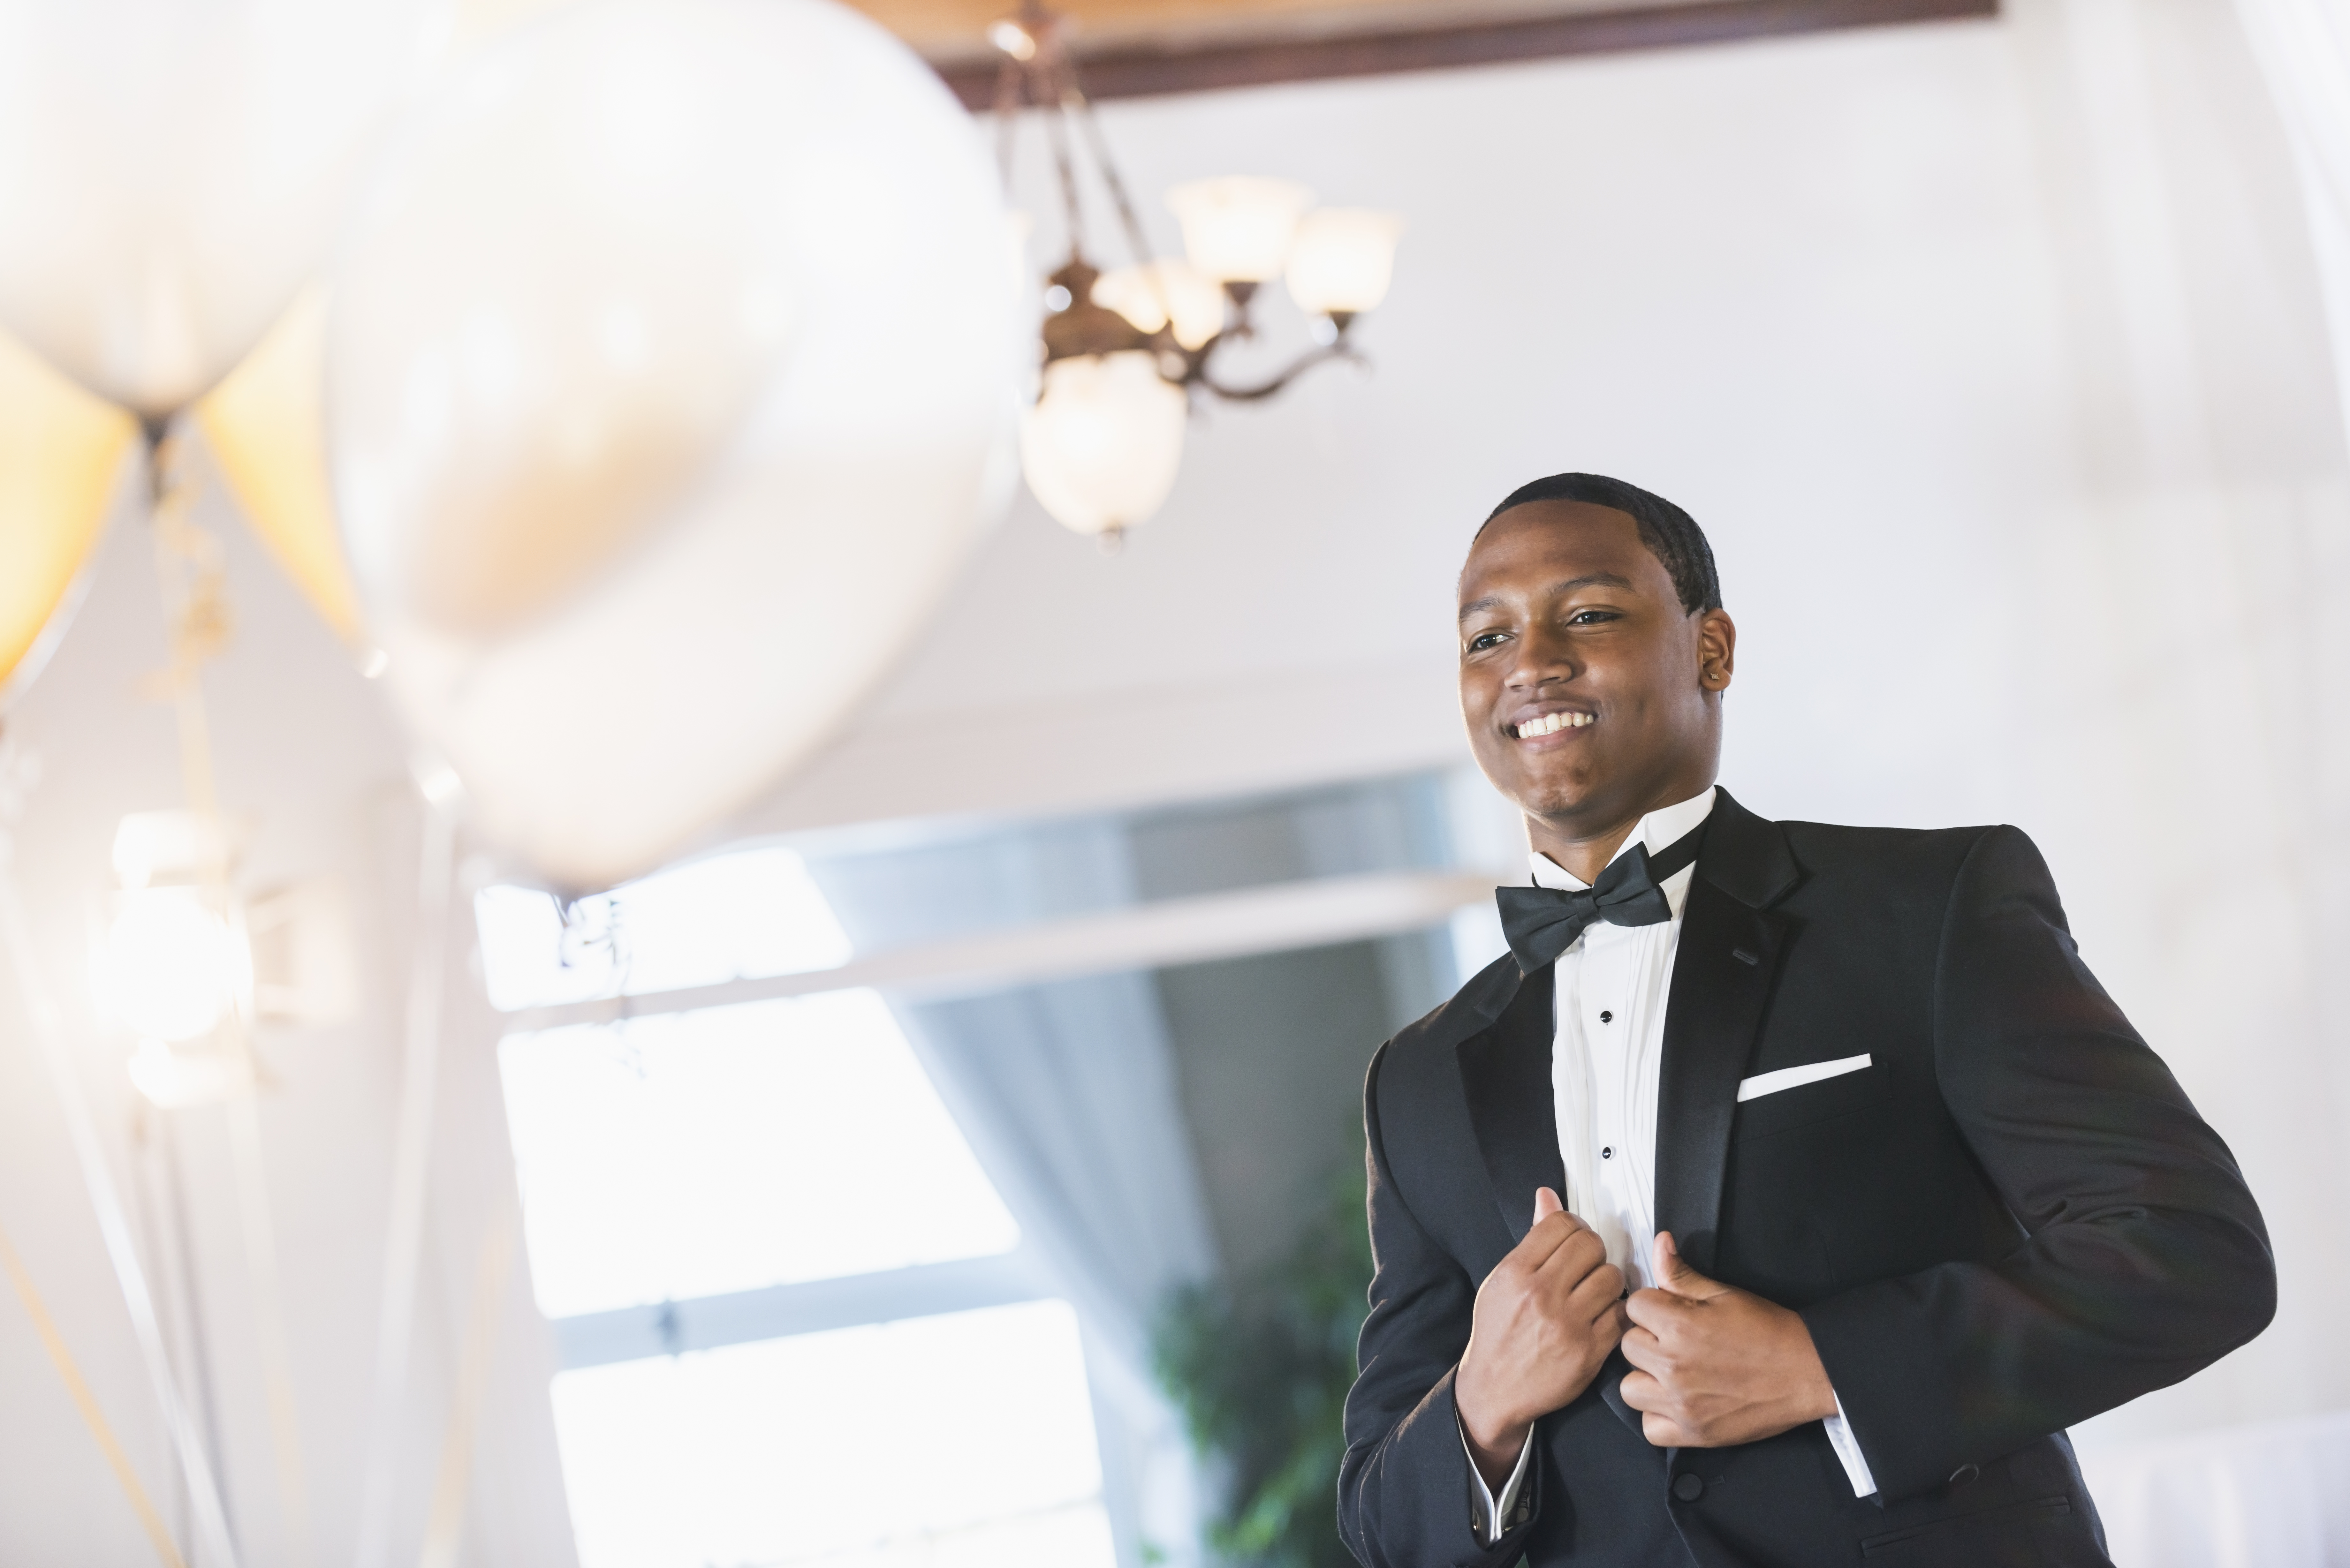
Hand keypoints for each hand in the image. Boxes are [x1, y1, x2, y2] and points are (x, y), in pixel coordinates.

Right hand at [1455, 1187, 1626, 1486]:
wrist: (1495, 1390)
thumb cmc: (1497, 1333)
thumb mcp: (1501, 1281)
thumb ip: (1531, 1240)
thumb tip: (1548, 1196)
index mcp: (1516, 1273)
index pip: (1561, 1224)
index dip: (1573, 1227)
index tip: (1572, 1240)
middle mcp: (1541, 1295)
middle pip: (1590, 1245)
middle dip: (1592, 1251)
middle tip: (1585, 1266)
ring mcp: (1567, 1324)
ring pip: (1610, 1277)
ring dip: (1606, 1281)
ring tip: (1593, 1291)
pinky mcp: (1589, 1351)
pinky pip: (1619, 1314)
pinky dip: (1614, 1312)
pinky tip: (1600, 1316)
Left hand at [1619, 1231, 1837, 1447]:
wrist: (1808, 1373)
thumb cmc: (1768, 1330)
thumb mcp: (1724, 1294)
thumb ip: (1682, 1274)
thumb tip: (1659, 1242)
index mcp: (1680, 1327)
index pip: (1635, 1307)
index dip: (1653, 1306)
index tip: (1671, 1313)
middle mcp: (1674, 1367)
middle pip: (1629, 1346)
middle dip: (1649, 1339)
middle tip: (1677, 1342)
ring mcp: (1682, 1405)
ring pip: (1630, 1388)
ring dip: (1647, 1379)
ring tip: (1673, 1372)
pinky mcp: (1694, 1434)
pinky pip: (1649, 1428)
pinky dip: (1659, 1417)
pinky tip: (1678, 1402)